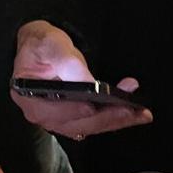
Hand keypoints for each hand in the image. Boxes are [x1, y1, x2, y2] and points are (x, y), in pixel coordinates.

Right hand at [11, 20, 151, 140]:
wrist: (42, 48)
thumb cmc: (42, 45)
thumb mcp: (51, 46)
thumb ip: (67, 63)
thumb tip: (91, 83)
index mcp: (31, 99)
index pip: (53, 111)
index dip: (74, 110)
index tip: (93, 106)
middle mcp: (44, 116)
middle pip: (78, 123)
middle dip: (107, 117)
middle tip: (131, 110)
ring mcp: (60, 120)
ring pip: (90, 126)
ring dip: (116, 120)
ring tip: (140, 113)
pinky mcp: (74, 119)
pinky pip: (95, 122)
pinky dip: (114, 118)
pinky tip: (132, 112)